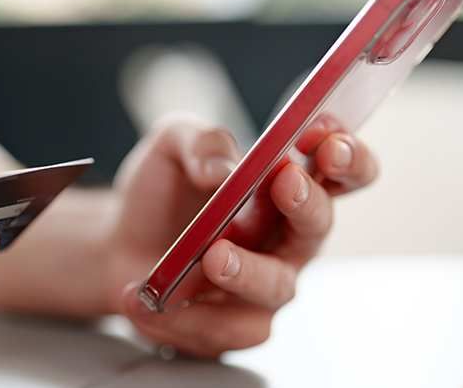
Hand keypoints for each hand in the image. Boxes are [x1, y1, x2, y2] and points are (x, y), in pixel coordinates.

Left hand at [105, 117, 377, 357]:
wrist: (117, 241)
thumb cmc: (162, 191)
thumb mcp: (172, 144)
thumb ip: (202, 141)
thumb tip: (225, 169)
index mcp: (288, 186)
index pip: (341, 170)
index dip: (345, 153)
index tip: (321, 133)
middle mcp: (287, 238)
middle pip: (318, 224)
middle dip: (308, 202)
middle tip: (285, 183)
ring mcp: (264, 284)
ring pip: (277, 286)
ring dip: (248, 270)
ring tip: (214, 256)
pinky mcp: (231, 325)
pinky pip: (224, 329)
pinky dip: (183, 315)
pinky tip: (144, 297)